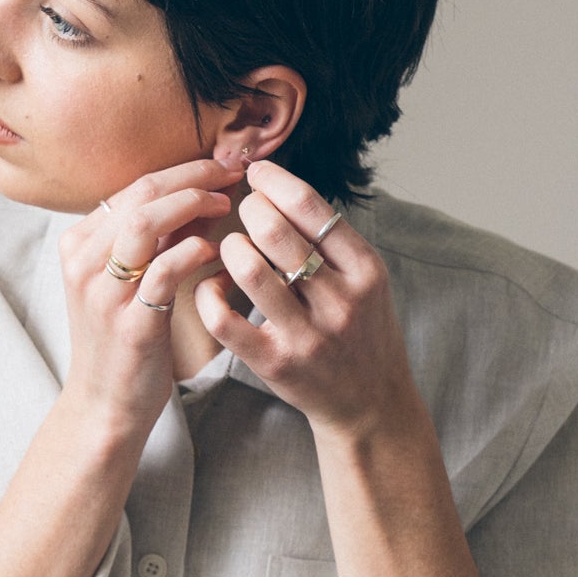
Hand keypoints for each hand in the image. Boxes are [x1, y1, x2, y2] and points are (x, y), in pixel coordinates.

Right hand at [57, 156, 235, 438]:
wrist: (106, 404)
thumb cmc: (125, 341)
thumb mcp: (134, 280)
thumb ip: (163, 239)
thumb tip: (204, 195)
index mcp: (80, 244)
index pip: (135, 185)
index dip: (184, 169)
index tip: (221, 165)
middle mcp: (84, 261)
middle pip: (141, 193)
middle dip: (193, 175)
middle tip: (233, 173)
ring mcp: (102, 292)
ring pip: (145, 223)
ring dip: (192, 204)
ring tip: (224, 204)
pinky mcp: (128, 323)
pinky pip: (163, 272)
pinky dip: (193, 252)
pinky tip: (215, 251)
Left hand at [193, 160, 419, 439]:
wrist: (370, 403)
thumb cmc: (361, 331)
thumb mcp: (366, 281)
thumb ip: (331, 240)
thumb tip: (278, 185)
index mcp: (366, 271)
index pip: (312, 207)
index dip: (276, 181)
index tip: (257, 173)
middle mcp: (340, 302)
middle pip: (276, 231)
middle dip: (249, 208)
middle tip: (244, 209)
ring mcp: (306, 335)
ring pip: (248, 269)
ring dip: (230, 246)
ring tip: (232, 247)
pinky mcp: (273, 362)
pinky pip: (223, 318)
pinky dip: (208, 292)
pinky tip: (213, 285)